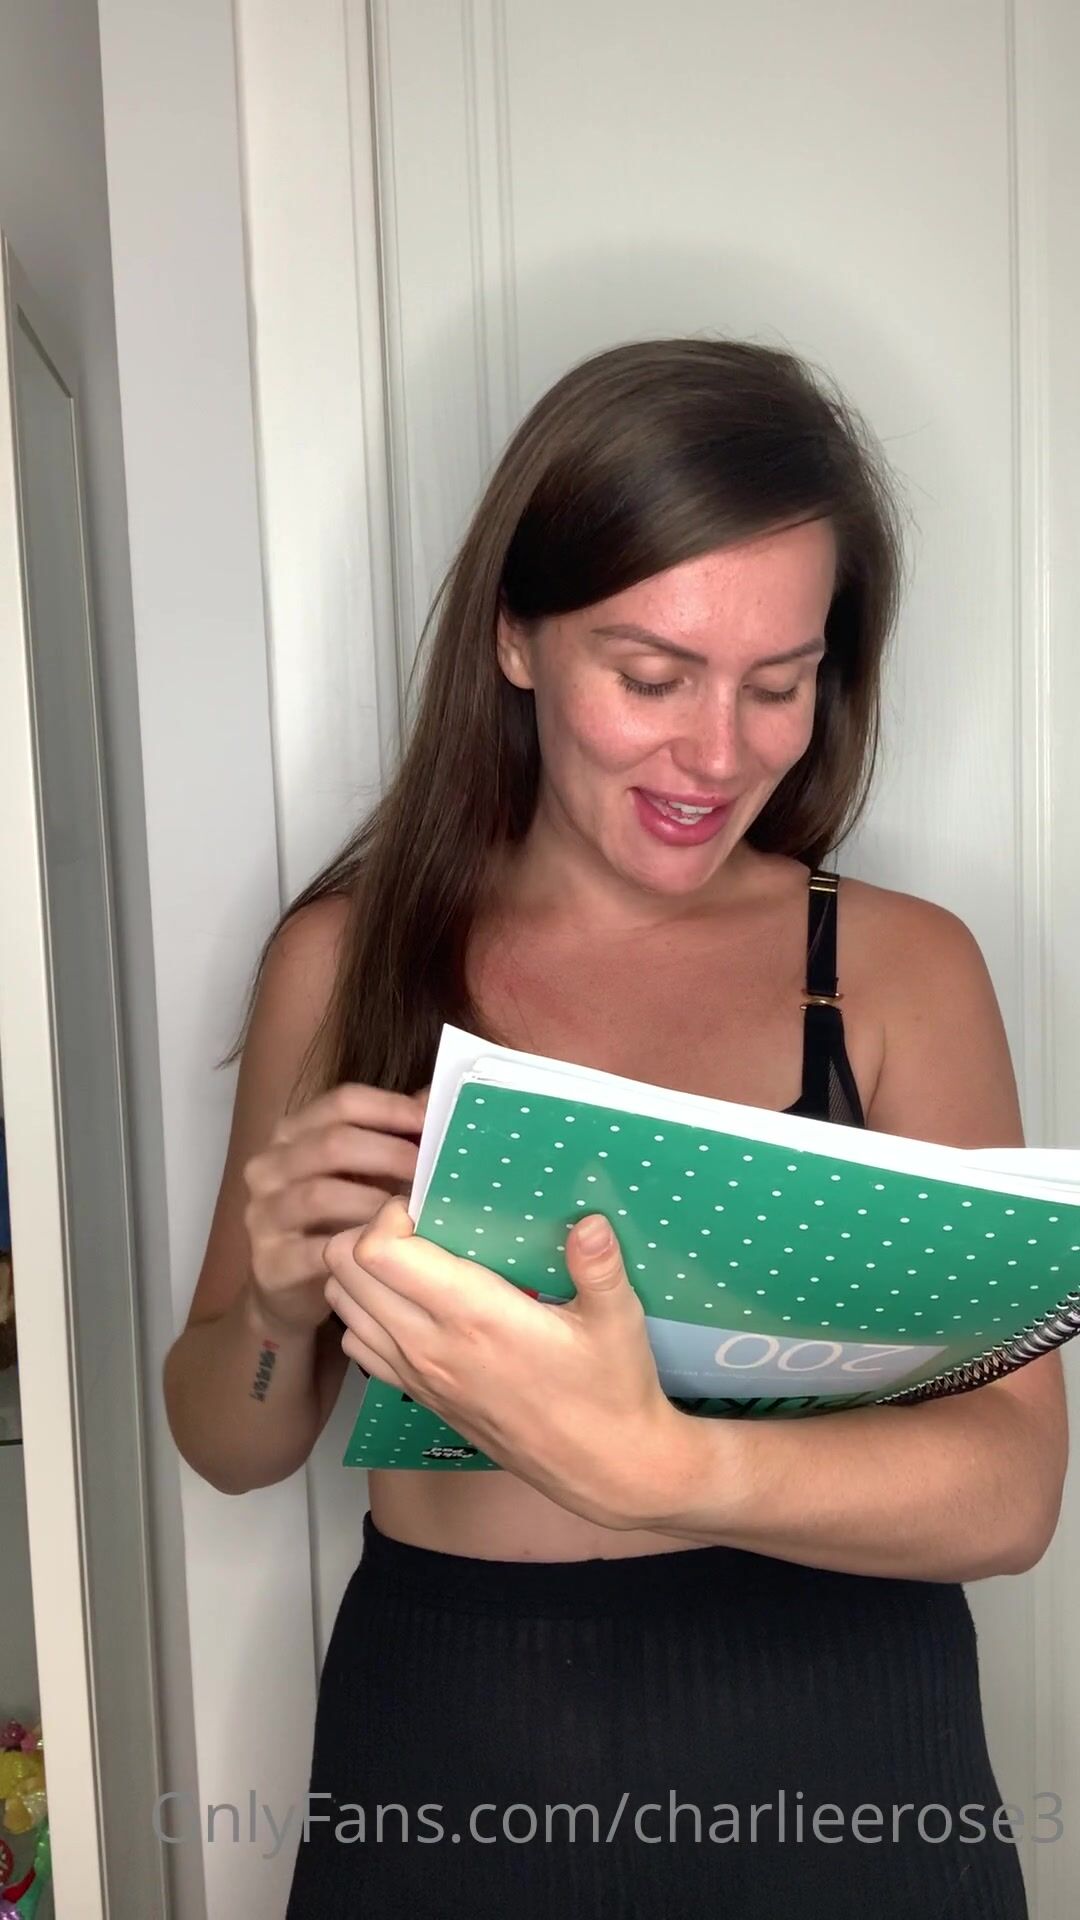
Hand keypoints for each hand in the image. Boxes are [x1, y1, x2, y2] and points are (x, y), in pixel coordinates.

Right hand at [241, 1081, 428, 1333]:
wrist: (287, 1289)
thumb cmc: (336, 1221)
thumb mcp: (365, 1173)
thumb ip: (395, 1136)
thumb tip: (438, 1100)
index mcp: (293, 1133)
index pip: (342, 1102)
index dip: (392, 1108)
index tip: (434, 1122)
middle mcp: (269, 1167)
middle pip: (332, 1143)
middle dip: (391, 1154)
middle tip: (435, 1172)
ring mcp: (263, 1215)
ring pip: (321, 1195)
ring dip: (376, 1203)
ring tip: (415, 1212)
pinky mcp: (269, 1263)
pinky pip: (315, 1252)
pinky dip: (356, 1249)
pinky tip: (390, 1253)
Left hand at [322, 1200, 687, 1527]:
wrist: (602, 1467)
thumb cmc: (610, 1391)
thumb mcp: (617, 1322)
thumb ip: (600, 1266)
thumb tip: (589, 1219)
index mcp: (472, 1316)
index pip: (378, 1252)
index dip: (390, 1214)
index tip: (428, 1205)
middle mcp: (430, 1345)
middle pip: (345, 1270)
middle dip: (367, 1230)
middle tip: (416, 1222)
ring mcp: (417, 1374)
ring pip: (342, 1305)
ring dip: (361, 1270)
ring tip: (410, 1255)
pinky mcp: (419, 1395)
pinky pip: (358, 1343)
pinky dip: (365, 1312)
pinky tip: (410, 1301)